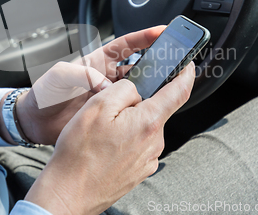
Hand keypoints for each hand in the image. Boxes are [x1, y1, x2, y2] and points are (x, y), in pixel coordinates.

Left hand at [15, 26, 164, 144]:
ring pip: (137, 88)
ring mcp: (109, 96)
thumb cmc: (45, 93)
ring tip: (165, 87)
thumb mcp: (60, 76)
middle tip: (172, 61)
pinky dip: (139, 108)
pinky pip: (129, 108)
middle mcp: (107, 77)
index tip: (162, 31)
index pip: (126, 44)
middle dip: (156, 61)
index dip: (144, 36)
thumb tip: (104, 86)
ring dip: (150, 87)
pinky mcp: (108, 113)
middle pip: (138, 65)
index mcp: (97, 61)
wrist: (35, 122)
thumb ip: (82, 74)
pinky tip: (147, 109)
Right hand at [25, 62, 195, 214]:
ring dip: (129, 122)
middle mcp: (154, 142)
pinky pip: (138, 144)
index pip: (179, 92)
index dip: (186, 75)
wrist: (69, 192)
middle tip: (109, 108)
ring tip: (101, 133)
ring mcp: (148, 158)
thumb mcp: (97, 106)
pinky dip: (125, 139)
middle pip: (154, 109)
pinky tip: (105, 146)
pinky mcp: (140, 170)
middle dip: (137, 103)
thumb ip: (124, 89)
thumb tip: (137, 89)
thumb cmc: (79, 153)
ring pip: (144, 127)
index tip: (188, 66)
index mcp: (147, 122)